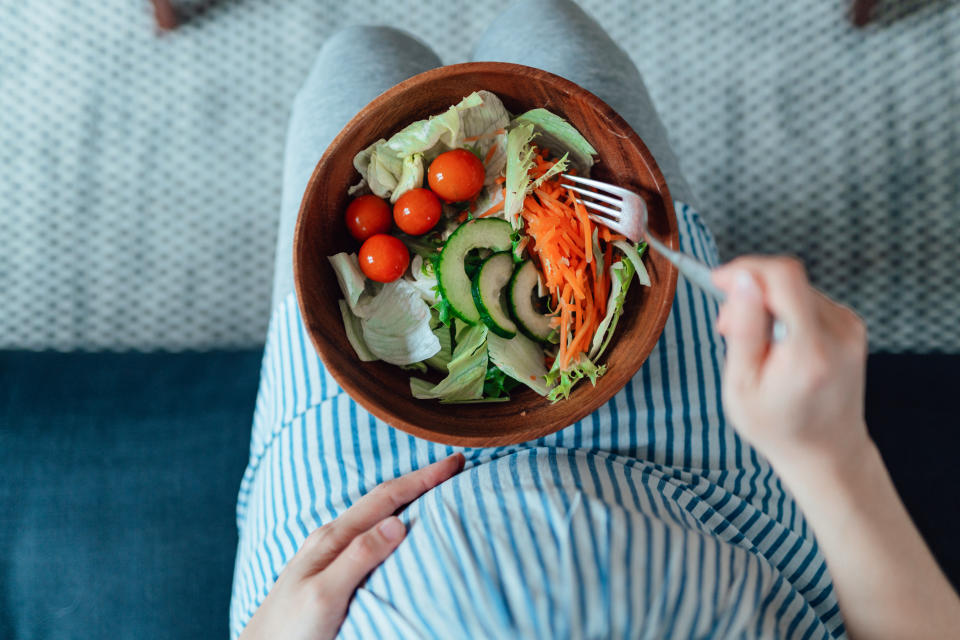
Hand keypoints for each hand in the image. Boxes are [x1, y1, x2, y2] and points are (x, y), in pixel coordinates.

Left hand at [240, 452, 464, 639]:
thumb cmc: (289, 629)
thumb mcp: (325, 595)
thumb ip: (359, 558)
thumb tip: (398, 522)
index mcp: (333, 538)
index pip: (387, 497)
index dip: (423, 478)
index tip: (455, 461)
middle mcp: (331, 538)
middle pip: (382, 499)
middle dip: (419, 481)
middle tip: (452, 468)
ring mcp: (328, 553)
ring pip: (375, 515)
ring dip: (406, 499)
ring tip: (432, 491)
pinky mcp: (329, 570)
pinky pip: (368, 534)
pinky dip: (391, 521)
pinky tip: (397, 528)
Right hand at [712, 257, 868, 470]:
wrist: (827, 450)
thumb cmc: (776, 425)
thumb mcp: (742, 385)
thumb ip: (744, 329)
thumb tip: (742, 278)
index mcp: (809, 352)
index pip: (784, 278)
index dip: (746, 268)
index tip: (717, 281)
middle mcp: (838, 333)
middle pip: (786, 280)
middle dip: (749, 292)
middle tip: (726, 328)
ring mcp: (850, 328)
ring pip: (794, 288)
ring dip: (765, 304)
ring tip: (751, 344)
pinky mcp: (852, 326)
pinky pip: (807, 299)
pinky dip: (784, 311)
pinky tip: (776, 344)